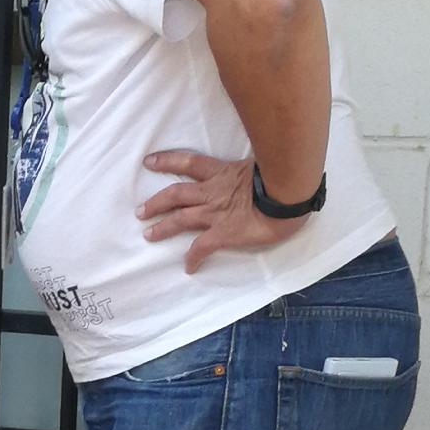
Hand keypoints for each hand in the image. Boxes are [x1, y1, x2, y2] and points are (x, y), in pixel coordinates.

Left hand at [137, 147, 283, 271]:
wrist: (289, 193)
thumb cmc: (283, 176)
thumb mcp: (262, 163)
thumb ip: (252, 167)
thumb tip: (260, 166)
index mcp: (222, 172)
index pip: (188, 162)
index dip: (167, 161)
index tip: (149, 162)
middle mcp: (213, 191)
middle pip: (175, 194)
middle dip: (156, 202)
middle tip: (140, 211)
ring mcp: (216, 213)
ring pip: (180, 218)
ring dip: (162, 227)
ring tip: (148, 235)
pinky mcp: (224, 233)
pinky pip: (202, 247)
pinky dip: (193, 258)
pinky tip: (188, 267)